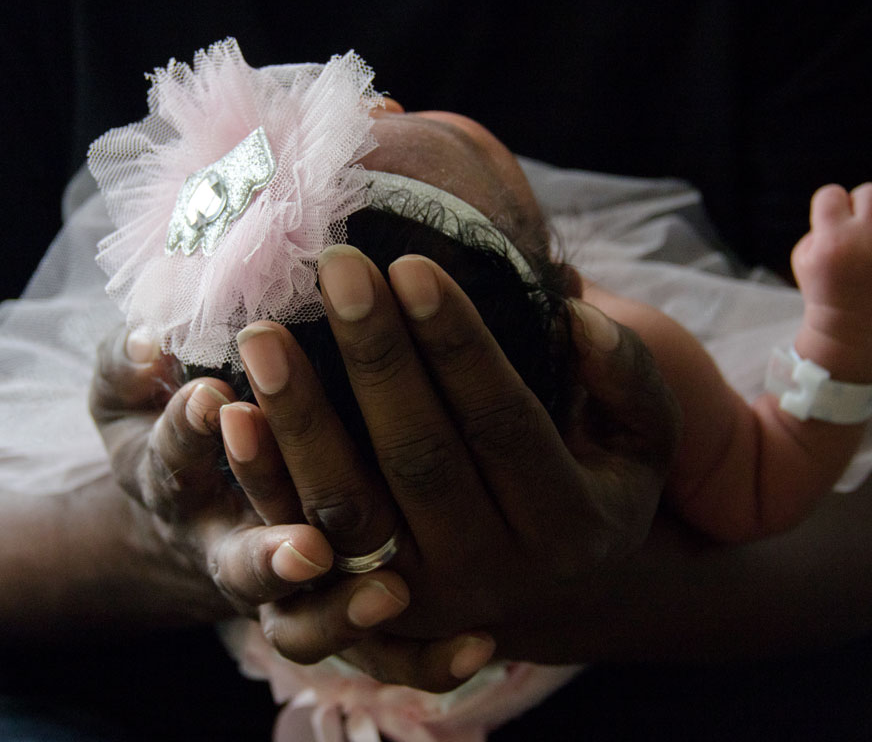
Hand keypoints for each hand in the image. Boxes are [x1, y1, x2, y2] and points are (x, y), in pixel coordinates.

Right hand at [90, 324, 487, 689]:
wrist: (195, 518)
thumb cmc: (178, 437)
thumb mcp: (131, 400)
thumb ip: (128, 366)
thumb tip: (150, 342)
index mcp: (174, 486)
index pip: (173, 463)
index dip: (189, 436)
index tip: (214, 400)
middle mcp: (226, 550)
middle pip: (242, 568)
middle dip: (271, 557)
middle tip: (307, 550)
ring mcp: (282, 593)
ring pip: (305, 623)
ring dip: (343, 611)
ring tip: (390, 596)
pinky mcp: (334, 616)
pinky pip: (376, 657)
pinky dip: (422, 659)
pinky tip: (477, 648)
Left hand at [226, 245, 679, 666]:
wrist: (559, 592)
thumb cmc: (595, 483)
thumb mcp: (642, 437)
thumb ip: (626, 374)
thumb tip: (572, 311)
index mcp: (569, 525)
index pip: (502, 420)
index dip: (456, 344)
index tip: (409, 263)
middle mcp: (494, 574)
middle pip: (420, 458)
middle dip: (373, 357)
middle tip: (332, 267)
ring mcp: (420, 598)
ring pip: (349, 508)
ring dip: (300, 419)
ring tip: (260, 334)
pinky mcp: (360, 608)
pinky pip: (300, 545)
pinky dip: (262, 480)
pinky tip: (230, 412)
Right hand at [791, 183, 871, 377]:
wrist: (853, 327)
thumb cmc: (824, 286)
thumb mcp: (804, 255)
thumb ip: (822, 222)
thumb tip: (851, 202)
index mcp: (833, 240)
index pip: (832, 193)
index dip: (829, 205)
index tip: (830, 222)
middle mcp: (868, 240)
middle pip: (870, 191)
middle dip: (860, 204)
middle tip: (856, 226)